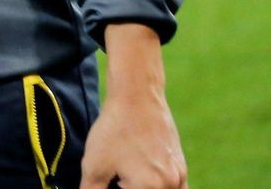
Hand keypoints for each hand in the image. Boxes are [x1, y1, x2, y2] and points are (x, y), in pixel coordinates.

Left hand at [81, 24, 186, 188]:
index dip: (114, 187)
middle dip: (128, 186)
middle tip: (115, 175)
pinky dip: (157, 186)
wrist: (137, 97)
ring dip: (143, 187)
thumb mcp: (94, 165)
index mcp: (152, 188)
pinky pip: (173, 188)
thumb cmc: (114, 129)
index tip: (109, 177)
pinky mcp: (181, 166)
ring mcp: (180, 176)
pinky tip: (137, 173)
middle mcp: (172, 185)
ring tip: (123, 175)